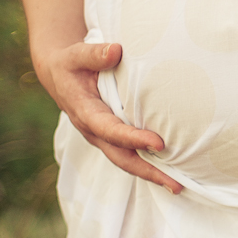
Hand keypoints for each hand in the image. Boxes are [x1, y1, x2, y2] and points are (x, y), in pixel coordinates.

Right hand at [36, 41, 182, 193]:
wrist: (59, 76)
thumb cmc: (71, 64)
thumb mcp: (76, 55)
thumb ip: (94, 54)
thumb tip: (116, 51)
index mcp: (86, 113)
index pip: (111, 131)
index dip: (134, 139)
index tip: (159, 143)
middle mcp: (94, 131)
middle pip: (122, 157)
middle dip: (148, 172)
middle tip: (175, 183)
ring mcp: (103, 138)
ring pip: (127, 161)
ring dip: (152, 174)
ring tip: (178, 186)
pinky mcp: (112, 138)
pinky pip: (130, 155)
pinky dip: (149, 165)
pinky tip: (171, 172)